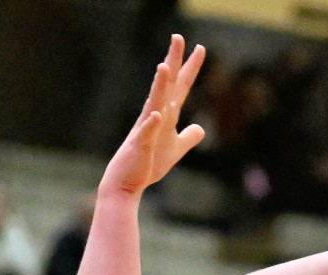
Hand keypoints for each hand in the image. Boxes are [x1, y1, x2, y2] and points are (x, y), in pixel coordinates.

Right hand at [102, 35, 205, 195]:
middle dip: (173, 62)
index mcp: (165, 116)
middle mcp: (155, 116)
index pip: (180, 88)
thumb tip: (201, 129)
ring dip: (159, 87)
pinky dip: (151, 124)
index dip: (190, 69)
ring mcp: (146, 130)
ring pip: (154, 104)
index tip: (200, 48)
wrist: (127, 183)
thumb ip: (187, 137)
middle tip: (178, 38)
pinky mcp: (140, 147)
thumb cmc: (148, 164)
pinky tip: (157, 115)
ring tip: (164, 67)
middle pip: (166, 86)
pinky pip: (146, 134)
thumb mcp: (174, 150)